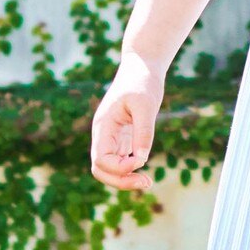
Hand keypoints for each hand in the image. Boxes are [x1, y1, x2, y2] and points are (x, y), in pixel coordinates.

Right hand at [90, 53, 164, 189]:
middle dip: (120, 181)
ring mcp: (113, 136)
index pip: (101, 158)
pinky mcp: (124, 136)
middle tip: (146, 183)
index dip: (118, 167)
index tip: (140, 161)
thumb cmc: (142, 81)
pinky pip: (121, 159)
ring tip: (148, 182)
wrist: (142, 66)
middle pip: (101, 169)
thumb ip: (142, 131)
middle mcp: (104, 134)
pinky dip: (131, 169)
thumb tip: (141, 160)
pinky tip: (145, 171)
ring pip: (111, 167)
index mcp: (103, 126)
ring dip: (125, 178)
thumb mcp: (145, 104)